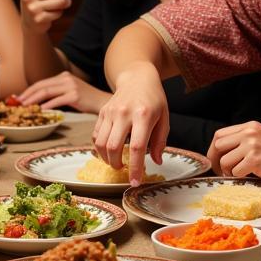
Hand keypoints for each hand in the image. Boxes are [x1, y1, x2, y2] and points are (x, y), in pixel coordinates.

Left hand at [18, 72, 107, 112]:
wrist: (103, 102)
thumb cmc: (86, 100)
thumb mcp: (70, 92)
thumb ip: (57, 93)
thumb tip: (39, 102)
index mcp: (63, 76)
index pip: (42, 83)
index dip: (29, 90)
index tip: (19, 98)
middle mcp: (66, 79)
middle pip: (41, 86)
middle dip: (27, 95)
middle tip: (18, 103)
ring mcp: (70, 86)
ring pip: (46, 92)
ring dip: (33, 100)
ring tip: (25, 106)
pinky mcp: (75, 96)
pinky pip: (56, 101)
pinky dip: (47, 106)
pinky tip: (41, 110)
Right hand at [92, 65, 168, 184]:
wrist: (137, 78)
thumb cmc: (154, 100)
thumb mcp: (164, 118)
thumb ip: (160, 141)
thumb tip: (156, 161)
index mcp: (143, 115)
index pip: (137, 147)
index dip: (135, 167)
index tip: (135, 182)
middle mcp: (124, 113)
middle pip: (114, 147)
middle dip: (117, 165)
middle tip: (123, 169)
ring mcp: (110, 112)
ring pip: (101, 143)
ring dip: (107, 158)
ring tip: (115, 162)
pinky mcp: (102, 112)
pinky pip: (96, 135)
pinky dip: (100, 148)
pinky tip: (108, 151)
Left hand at [207, 122, 260, 182]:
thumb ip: (244, 140)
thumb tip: (221, 152)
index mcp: (250, 126)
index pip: (220, 135)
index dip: (214, 150)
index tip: (215, 161)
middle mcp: (249, 132)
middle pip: (218, 145)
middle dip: (216, 161)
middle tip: (222, 172)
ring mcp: (252, 145)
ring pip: (225, 161)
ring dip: (228, 172)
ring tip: (238, 174)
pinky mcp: (256, 159)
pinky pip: (236, 172)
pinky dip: (240, 177)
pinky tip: (249, 176)